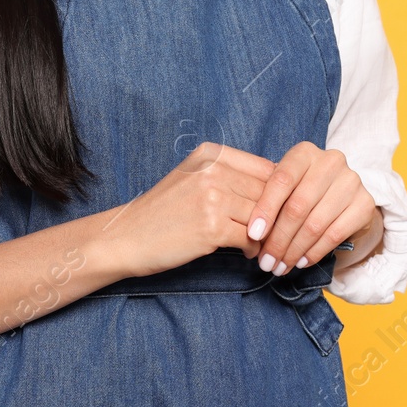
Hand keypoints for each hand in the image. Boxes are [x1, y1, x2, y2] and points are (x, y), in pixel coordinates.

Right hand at [98, 142, 276, 277]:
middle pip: (268, 192)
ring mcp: (212, 197)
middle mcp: (213, 170)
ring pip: (263, 215)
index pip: (266, 168)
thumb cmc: (164, 211)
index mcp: (211, 153)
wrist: (127, 237)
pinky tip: (247, 252)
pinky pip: (251, 237)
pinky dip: (254, 248)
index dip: (279, 192)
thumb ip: (230, 175)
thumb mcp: (194, 177)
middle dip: (277, 215)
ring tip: (264, 244)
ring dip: (268, 234)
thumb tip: (278, 186)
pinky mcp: (211, 227)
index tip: (280, 210)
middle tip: (278, 232)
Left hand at [245, 142, 375, 275]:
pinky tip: (301, 262)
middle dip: (278, 239)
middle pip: (298, 206)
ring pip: (315, 224)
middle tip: (266, 262)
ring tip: (280, 267)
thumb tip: (252, 234)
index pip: (282, 180)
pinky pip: (334, 234)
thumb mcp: (286, 188)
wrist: (344, 197)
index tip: (253, 235)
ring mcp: (351, 181)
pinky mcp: (365, 204)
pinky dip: (314, 252)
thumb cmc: (304, 191)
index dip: (265, 209)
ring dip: (294, 251)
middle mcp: (331, 161)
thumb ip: (269, 200)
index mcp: (305, 152)